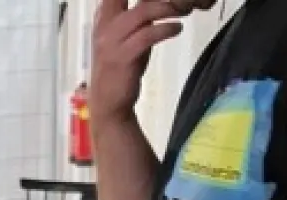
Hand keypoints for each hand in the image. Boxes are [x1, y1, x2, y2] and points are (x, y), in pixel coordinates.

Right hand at [90, 0, 199, 122]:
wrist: (108, 103)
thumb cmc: (121, 67)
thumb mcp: (126, 36)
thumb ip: (139, 17)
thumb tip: (163, 0)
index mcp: (103, 17)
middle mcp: (104, 25)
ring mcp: (111, 41)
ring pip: (143, 12)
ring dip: (168, 9)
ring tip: (183, 12)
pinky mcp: (122, 57)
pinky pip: (148, 34)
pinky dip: (166, 28)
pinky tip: (177, 28)